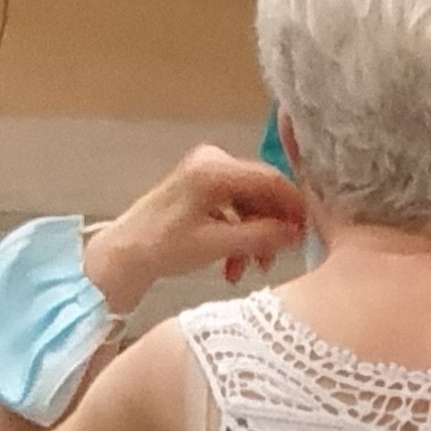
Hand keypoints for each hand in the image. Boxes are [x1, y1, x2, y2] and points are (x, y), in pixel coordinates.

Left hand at [83, 146, 309, 310]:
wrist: (124, 254)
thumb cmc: (161, 247)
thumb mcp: (216, 245)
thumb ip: (260, 236)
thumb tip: (296, 233)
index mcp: (214, 168)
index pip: (271, 179)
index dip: (293, 207)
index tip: (305, 233)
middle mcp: (213, 162)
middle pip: (262, 192)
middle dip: (271, 228)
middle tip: (275, 258)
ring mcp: (207, 173)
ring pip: (250, 203)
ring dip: (254, 236)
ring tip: (249, 268)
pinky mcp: (203, 188)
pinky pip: (235, 207)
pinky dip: (239, 234)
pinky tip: (233, 264)